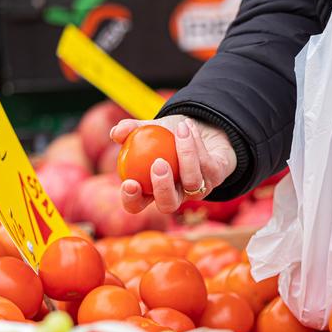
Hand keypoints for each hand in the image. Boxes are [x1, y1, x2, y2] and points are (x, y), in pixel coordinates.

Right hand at [109, 115, 235, 213]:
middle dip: (163, 188)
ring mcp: (197, 190)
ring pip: (192, 183)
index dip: (132, 200)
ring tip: (180, 129)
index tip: (129, 182)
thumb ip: (131, 130)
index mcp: (152, 190)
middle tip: (158, 164)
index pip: (137, 205)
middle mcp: (176, 195)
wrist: (201, 130)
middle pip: (168, 205)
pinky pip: (206, 164)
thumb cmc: (168, 135)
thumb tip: (115, 133)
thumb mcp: (148, 129)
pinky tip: (188, 126)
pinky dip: (196, 143)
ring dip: (186, 154)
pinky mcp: (216, 178)